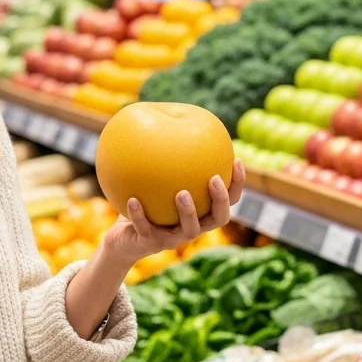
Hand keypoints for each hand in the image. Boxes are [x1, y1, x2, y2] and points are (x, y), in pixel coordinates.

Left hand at [102, 160, 246, 264]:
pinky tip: (132, 199)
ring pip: (189, 230)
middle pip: (218, 218)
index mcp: (201, 212)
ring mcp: (173, 238)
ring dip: (188, 211)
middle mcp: (193, 227)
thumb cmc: (145, 202)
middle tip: (214, 179)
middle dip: (220, 200)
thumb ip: (166, 159)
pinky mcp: (151, 244)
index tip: (236, 161)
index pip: (228, 200)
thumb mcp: (155, 180)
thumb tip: (168, 117)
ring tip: (181, 193)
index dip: (237, 184)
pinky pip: (146, 229)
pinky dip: (139, 215)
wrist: (123, 237)